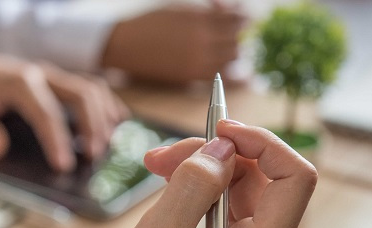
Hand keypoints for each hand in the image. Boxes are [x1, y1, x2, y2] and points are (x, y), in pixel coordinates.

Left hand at [0, 42, 128, 171]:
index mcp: (19, 82)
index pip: (46, 112)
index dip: (57, 140)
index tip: (63, 165)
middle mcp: (42, 75)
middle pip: (80, 95)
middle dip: (91, 127)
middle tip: (93, 157)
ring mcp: (55, 76)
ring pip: (91, 89)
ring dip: (103, 117)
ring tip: (107, 146)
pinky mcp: (60, 81)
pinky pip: (92, 87)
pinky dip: (107, 104)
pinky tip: (118, 123)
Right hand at [86, 121, 316, 227]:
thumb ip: (191, 187)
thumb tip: (221, 146)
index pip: (294, 180)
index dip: (262, 143)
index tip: (219, 128)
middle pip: (265, 180)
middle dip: (217, 155)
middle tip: (162, 156)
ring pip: (246, 190)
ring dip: (204, 169)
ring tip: (156, 168)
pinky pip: (233, 208)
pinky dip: (204, 190)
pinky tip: (170, 187)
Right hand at [100, 4, 245, 83]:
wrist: (127, 44)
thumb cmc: (152, 21)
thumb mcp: (180, 7)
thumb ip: (208, 9)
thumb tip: (229, 9)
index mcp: (198, 18)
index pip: (234, 18)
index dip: (242, 18)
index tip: (244, 19)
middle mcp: (201, 38)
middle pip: (236, 38)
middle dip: (237, 35)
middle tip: (235, 35)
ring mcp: (197, 59)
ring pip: (232, 56)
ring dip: (233, 51)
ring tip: (229, 48)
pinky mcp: (191, 76)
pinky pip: (221, 75)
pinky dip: (233, 73)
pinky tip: (238, 73)